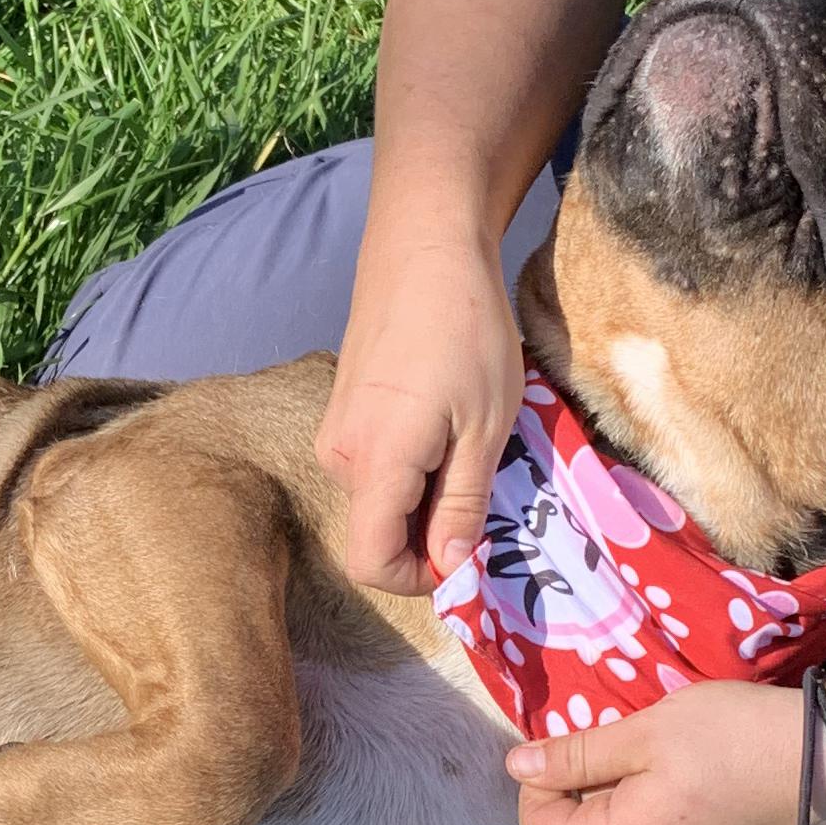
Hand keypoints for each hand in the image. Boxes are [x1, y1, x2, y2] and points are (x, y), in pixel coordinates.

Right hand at [317, 235, 523, 594]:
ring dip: (427, 491)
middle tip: (490, 480)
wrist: (424, 246)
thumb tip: (451, 569)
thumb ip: (464, 505)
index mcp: (374, 464)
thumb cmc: (467, 331)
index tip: (469, 552)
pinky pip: (375, 463)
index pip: (370, 564)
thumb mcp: (487, 427)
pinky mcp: (343, 408)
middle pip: (378, 531)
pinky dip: (414, 463)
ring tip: (472, 437)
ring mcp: (335, 428)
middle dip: (433, 529)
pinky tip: (447, 415)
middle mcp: (339, 455)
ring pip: (381, 496)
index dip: (420, 578)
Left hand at [507, 681, 806, 824]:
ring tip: (668, 749)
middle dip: (591, 783)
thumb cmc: (735, 737)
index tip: (568, 741)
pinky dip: (662, 803)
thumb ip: (578, 754)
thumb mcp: (648, 732)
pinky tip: (695, 770)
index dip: (539, 783)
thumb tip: (516, 767)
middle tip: (628, 734)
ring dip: (629, 790)